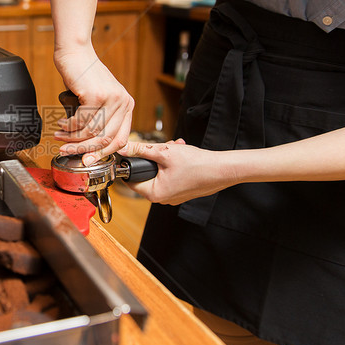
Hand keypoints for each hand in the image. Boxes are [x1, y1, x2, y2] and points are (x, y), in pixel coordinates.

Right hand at [53, 46, 133, 164]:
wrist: (75, 53)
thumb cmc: (84, 75)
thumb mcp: (100, 98)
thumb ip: (101, 119)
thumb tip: (90, 146)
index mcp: (127, 105)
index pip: (120, 140)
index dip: (102, 153)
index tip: (87, 159)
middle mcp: (123, 102)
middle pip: (105, 139)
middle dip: (83, 149)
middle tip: (67, 151)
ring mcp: (111, 99)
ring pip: (91, 132)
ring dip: (72, 138)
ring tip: (60, 135)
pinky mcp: (96, 95)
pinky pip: (80, 121)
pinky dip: (68, 126)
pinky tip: (62, 123)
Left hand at [119, 139, 238, 204]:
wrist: (222, 170)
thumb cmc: (196, 164)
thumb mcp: (164, 152)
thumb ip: (141, 149)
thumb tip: (123, 148)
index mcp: (154, 193)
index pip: (131, 180)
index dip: (132, 163)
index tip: (137, 151)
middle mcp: (162, 198)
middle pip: (147, 175)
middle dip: (153, 157)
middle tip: (163, 146)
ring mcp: (173, 196)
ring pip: (160, 173)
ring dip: (165, 158)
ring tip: (176, 147)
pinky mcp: (181, 192)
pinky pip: (170, 177)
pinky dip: (173, 165)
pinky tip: (182, 154)